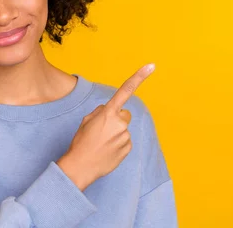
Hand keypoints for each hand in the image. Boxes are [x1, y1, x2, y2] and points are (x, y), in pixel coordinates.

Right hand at [57, 64, 155, 190]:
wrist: (81, 166)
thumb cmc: (81, 142)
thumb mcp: (86, 121)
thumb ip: (101, 112)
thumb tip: (109, 110)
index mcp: (108, 112)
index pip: (125, 90)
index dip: (139, 77)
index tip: (151, 66)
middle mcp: (120, 122)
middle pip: (124, 114)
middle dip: (116, 119)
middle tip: (102, 130)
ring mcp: (125, 136)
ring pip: (124, 129)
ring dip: (115, 133)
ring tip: (102, 143)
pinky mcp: (128, 148)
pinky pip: (125, 141)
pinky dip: (118, 144)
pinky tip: (107, 150)